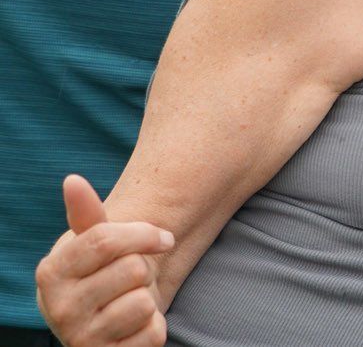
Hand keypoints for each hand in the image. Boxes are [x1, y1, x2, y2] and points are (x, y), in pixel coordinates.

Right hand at [35, 176, 171, 346]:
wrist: (99, 325)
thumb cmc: (101, 274)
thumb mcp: (93, 244)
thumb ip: (87, 214)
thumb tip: (73, 180)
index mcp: (52, 272)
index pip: (105, 239)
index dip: (145, 234)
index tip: (162, 238)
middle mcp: (58, 308)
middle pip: (132, 269)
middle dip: (143, 271)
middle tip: (131, 281)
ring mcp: (80, 338)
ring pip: (144, 302)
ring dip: (148, 300)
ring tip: (129, 303)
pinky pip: (153, 334)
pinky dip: (153, 328)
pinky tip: (134, 328)